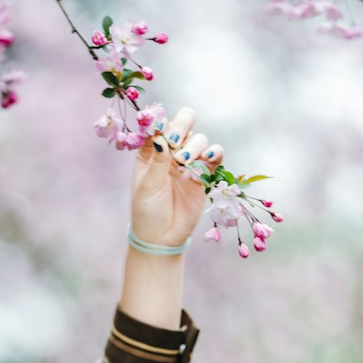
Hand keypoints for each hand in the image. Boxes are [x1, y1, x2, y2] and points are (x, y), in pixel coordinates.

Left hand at [130, 104, 223, 249]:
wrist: (162, 238)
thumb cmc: (148, 212)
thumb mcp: (148, 186)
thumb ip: (157, 160)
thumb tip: (161, 136)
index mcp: (151, 151)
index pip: (160, 125)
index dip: (163, 124)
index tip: (163, 136)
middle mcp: (171, 152)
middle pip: (183, 124)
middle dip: (182, 127)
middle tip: (176, 144)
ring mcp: (189, 162)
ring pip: (199, 138)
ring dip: (195, 145)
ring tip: (185, 163)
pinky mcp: (205, 175)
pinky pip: (215, 156)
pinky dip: (214, 152)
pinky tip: (207, 158)